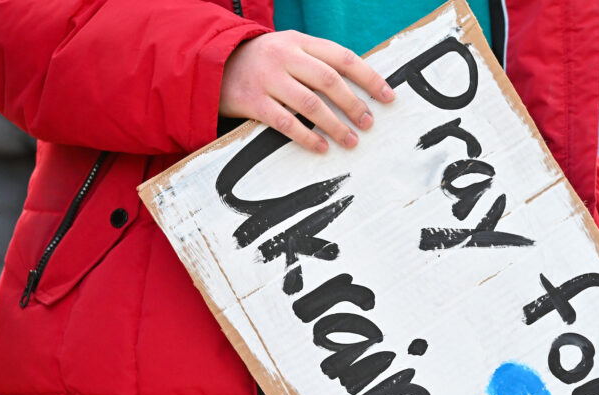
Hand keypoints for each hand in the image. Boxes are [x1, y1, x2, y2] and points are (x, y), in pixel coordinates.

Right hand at [219, 31, 395, 153]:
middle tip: (369, 123)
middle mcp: (285, 57)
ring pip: (310, 103)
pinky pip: (285, 122)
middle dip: (354, 104)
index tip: (388, 96)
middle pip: (329, 81)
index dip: (368, 78)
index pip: (342, 58)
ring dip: (335, 125)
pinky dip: (306, 137)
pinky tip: (321, 147)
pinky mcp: (253, 101)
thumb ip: (317, 63)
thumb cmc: (262, 63)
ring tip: (351, 141)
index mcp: (299, 42)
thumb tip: (359, 88)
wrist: (211, 63)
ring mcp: (268, 79)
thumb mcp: (289, 51)